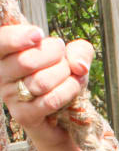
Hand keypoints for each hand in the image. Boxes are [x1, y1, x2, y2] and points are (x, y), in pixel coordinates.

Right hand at [0, 25, 93, 146]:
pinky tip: (74, 86)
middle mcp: (2, 74)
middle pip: (27, 61)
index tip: (39, 35)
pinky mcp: (24, 115)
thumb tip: (79, 66)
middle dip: (55, 56)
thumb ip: (79, 51)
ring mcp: (10, 96)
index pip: (1, 41)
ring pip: (41, 82)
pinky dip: (69, 90)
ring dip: (65, 75)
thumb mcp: (73, 57)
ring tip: (70, 75)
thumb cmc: (63, 77)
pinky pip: (51, 100)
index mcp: (6, 54)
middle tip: (63, 60)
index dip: (17, 37)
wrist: (63, 113)